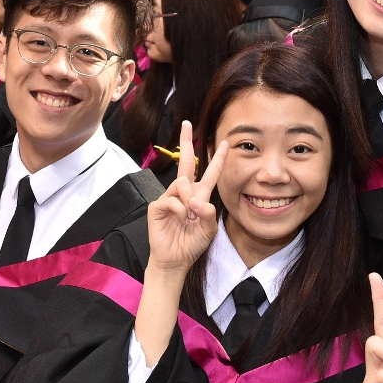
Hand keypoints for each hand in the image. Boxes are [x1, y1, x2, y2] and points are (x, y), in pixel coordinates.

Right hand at [145, 121, 228, 276]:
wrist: (175, 259)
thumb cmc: (192, 244)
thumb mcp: (209, 230)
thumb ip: (209, 213)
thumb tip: (195, 200)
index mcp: (199, 196)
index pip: (210, 172)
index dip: (217, 157)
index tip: (224, 142)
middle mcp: (184, 193)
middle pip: (186, 162)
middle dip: (186, 142)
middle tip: (187, 123)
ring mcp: (169, 197)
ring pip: (182, 183)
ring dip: (189, 200)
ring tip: (188, 217)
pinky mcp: (157, 206)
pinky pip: (171, 199)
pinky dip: (178, 209)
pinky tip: (179, 218)